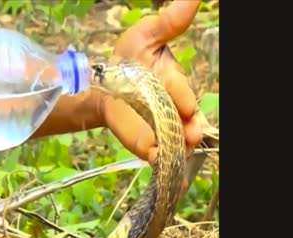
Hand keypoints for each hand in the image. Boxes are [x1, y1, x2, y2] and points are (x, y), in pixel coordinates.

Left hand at [98, 0, 202, 164]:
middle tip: (190, 137)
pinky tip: (155, 160)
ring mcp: (158, 124)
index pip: (180, 89)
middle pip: (182, 119)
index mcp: (173, 80)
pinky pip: (150, 147)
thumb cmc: (128, 57)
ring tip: (173, 156)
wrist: (102, 81)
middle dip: (187, 128)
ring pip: (171, 137)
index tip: (187, 107)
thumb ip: (169, 22)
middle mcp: (171, 105)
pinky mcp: (144, 138)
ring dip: (175, 147)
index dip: (183, 97)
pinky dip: (153, 154)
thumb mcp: (146, 35)